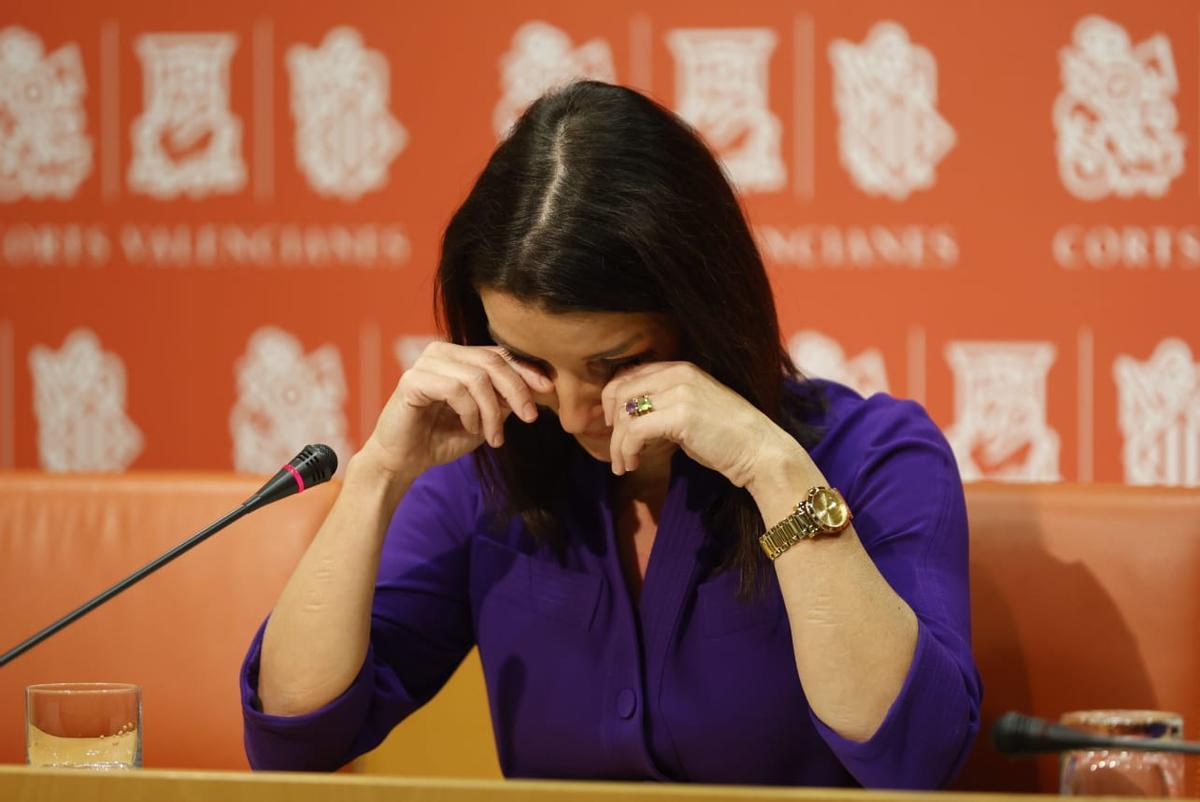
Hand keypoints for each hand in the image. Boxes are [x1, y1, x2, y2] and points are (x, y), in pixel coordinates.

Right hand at [360, 341, 553, 480]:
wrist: (403, 460)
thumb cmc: (442, 437)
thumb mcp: (485, 418)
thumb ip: (505, 400)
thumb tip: (541, 386)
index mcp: (459, 356)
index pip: (499, 354)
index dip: (526, 370)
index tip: (549, 390)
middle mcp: (441, 351)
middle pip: (492, 361)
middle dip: (517, 390)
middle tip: (529, 418)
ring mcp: (425, 363)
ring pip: (477, 377)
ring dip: (492, 411)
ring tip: (493, 436)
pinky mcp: (413, 380)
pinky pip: (455, 389)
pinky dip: (470, 412)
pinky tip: (470, 428)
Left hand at [600, 362, 798, 488]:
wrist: (759, 451)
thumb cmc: (727, 438)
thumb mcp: (690, 411)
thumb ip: (663, 407)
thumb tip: (631, 420)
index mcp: (681, 368)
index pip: (629, 375)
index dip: (612, 400)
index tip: (612, 426)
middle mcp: (678, 373)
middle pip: (621, 392)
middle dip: (612, 426)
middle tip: (615, 452)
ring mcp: (680, 391)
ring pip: (626, 414)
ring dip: (618, 444)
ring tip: (623, 465)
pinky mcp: (681, 415)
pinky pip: (636, 430)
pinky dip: (627, 449)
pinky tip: (633, 463)